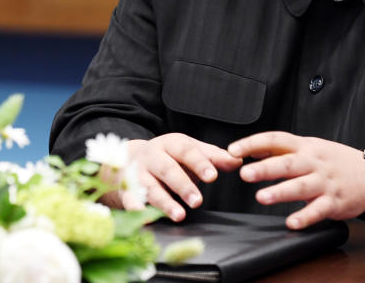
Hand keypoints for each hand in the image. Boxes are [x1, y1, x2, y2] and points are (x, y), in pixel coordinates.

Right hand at [102, 133, 241, 220]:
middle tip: (198, 201)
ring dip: (164, 202)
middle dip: (183, 185)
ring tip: (179, 216)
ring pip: (150, 188)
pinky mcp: (127, 190)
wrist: (126, 158)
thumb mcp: (188, 150)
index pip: (186, 151)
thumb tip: (238, 160)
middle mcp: (152, 157)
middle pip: (167, 170)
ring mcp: (137, 174)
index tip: (212, 176)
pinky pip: (130, 200)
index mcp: (170, 144)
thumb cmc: (166, 156)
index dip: (199, 163)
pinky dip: (136, 209)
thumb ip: (213, 156)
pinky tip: (145, 220)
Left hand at [228, 132, 364, 229]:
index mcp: (305, 147)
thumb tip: (252, 150)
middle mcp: (314, 162)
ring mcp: (325, 182)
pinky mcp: (335, 202)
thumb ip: (284, 150)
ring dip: (281, 192)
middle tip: (244, 173)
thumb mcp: (311, 148)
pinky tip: (291, 222)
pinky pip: (319, 210)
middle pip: (288, 163)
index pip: (276, 139)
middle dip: (265, 168)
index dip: (254, 143)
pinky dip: (305, 217)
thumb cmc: (335, 162)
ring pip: (301, 186)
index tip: (234, 150)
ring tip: (261, 197)